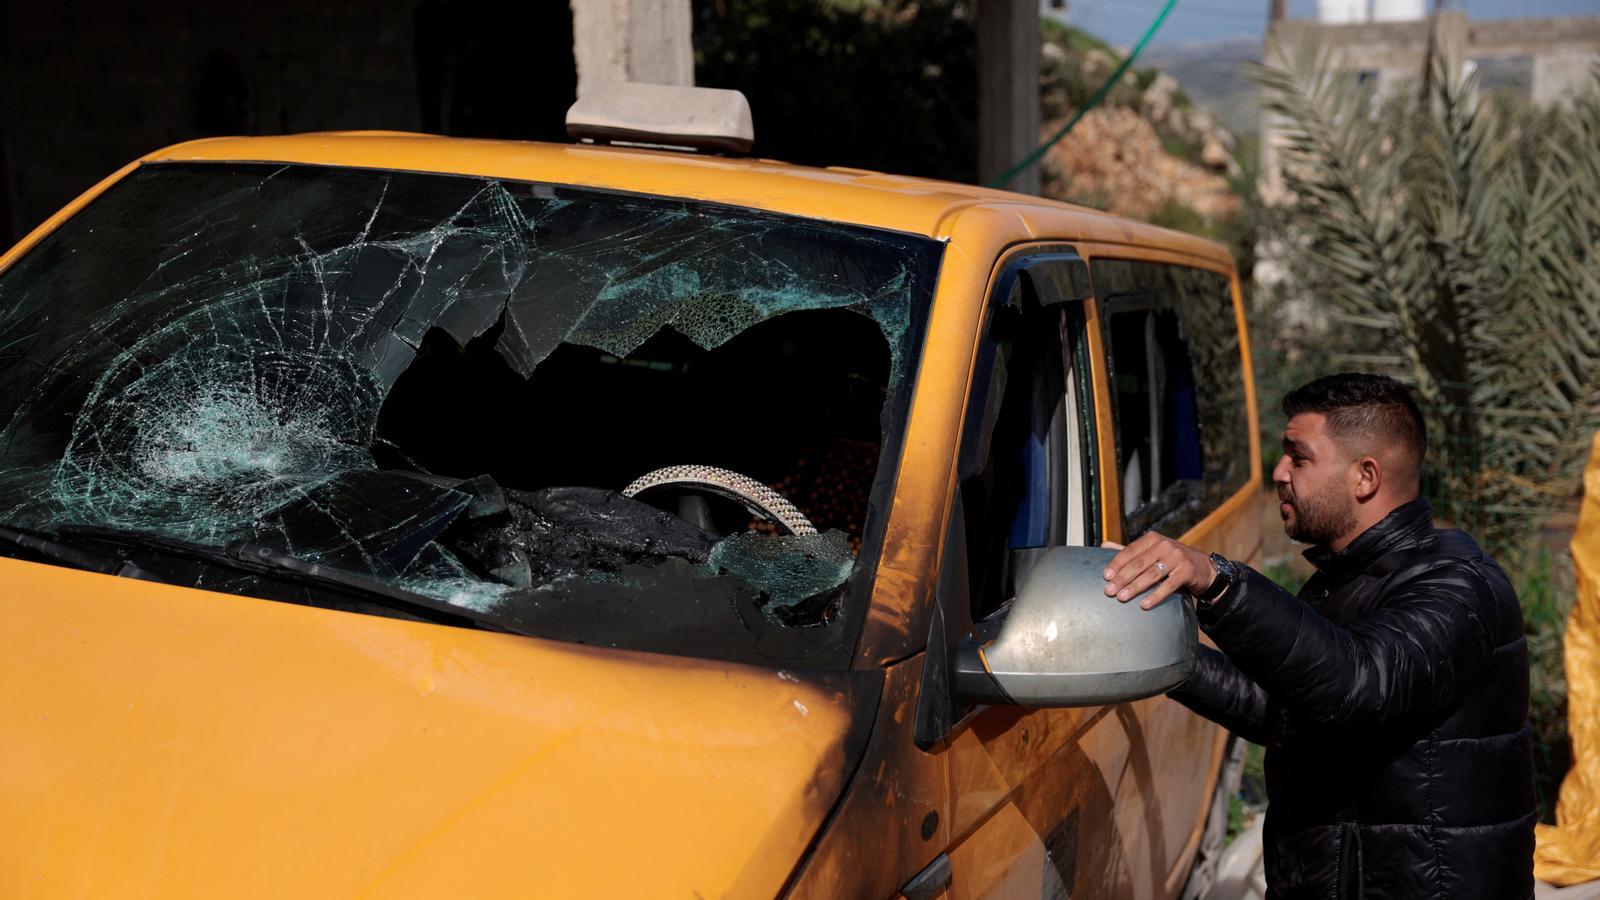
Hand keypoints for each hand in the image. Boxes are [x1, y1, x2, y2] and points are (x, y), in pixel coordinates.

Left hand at [1101, 532, 1217, 609]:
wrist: (1203, 568)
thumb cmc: (1170, 561)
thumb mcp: (1152, 552)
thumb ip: (1130, 551)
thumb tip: (1103, 544)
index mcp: (1152, 539)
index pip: (1130, 551)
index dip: (1117, 563)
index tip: (1105, 576)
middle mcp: (1164, 545)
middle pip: (1139, 563)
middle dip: (1122, 578)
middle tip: (1109, 591)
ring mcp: (1177, 557)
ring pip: (1152, 574)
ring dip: (1135, 587)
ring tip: (1122, 598)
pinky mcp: (1187, 571)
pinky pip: (1169, 585)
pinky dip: (1156, 596)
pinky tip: (1144, 605)